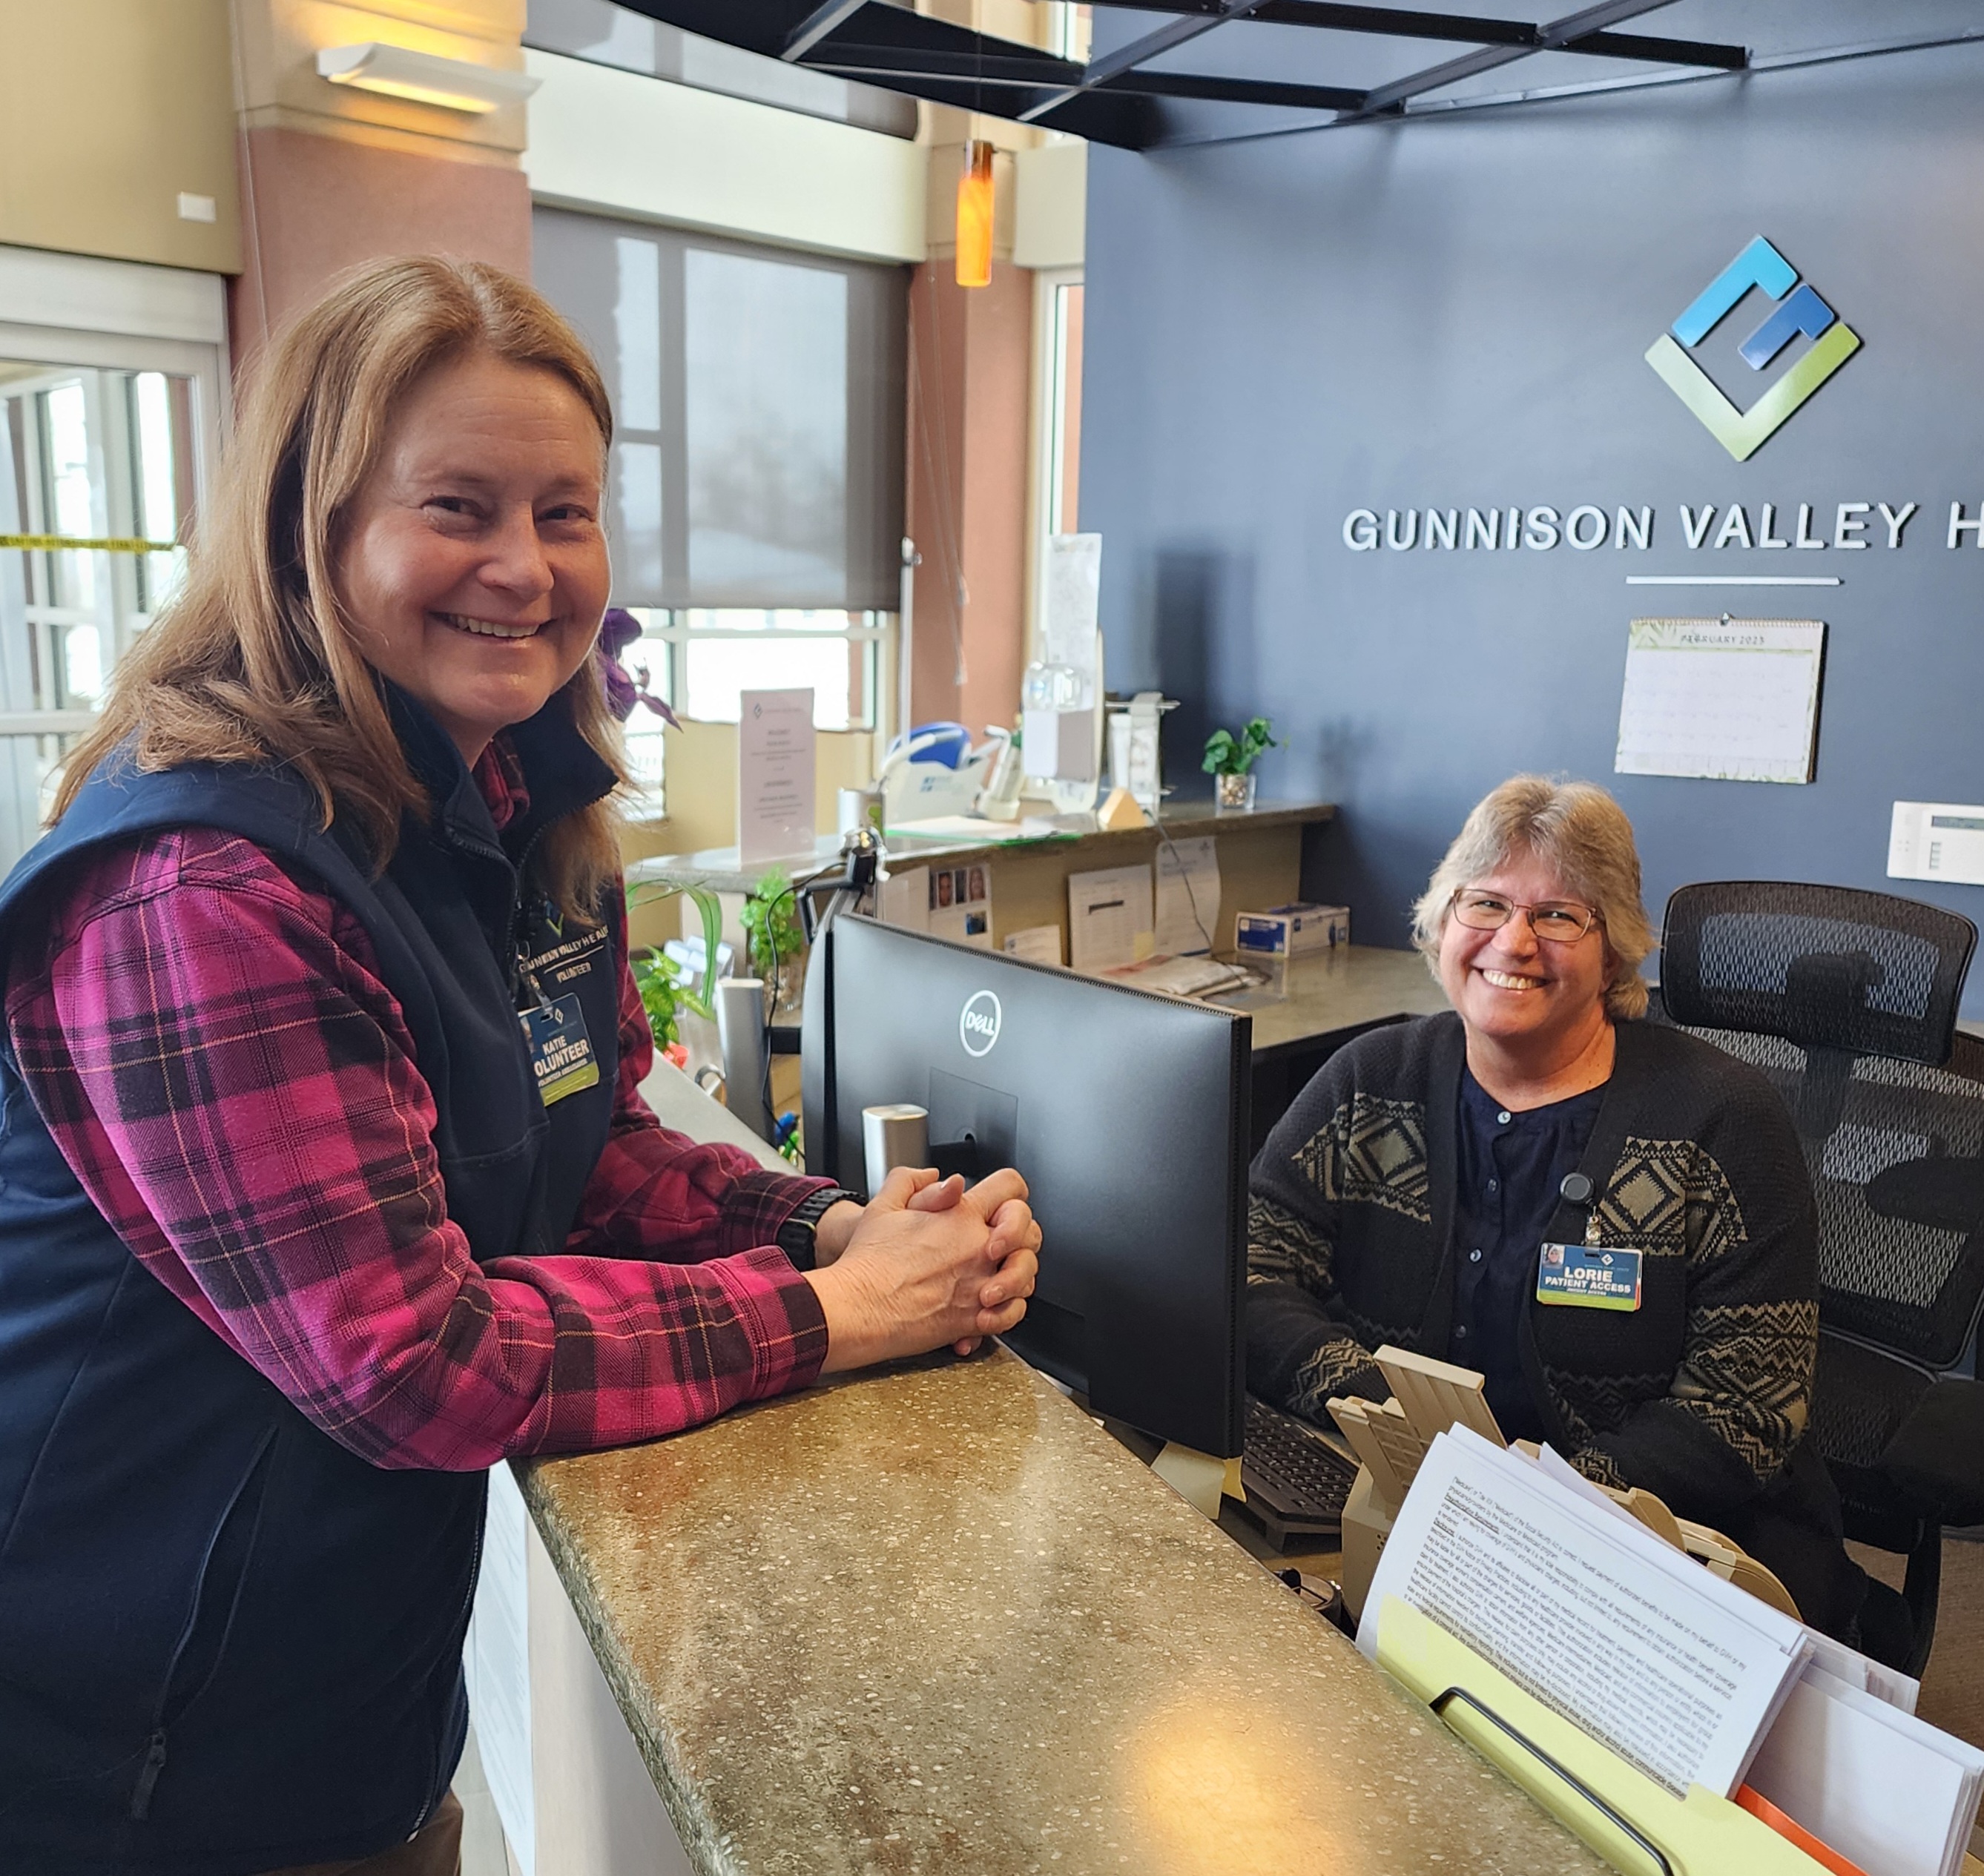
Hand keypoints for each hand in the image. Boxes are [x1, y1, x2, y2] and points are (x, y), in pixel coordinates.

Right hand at [805, 1166, 1040, 1374]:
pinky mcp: (974, 1318)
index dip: (1009, 1190)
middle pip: (1029, 1229)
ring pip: (1027, 1273)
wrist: (858, 1307)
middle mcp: (977, 1246)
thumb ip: (911, 1181)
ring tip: (995, 1276)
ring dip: (1017, 1274)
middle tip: (1001, 1242)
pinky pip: (1013, 1311)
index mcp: (960, 1214)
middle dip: (1019, 1233)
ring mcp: (980, 1282)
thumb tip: (937, 1177)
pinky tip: (989, 1306)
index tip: (1001, 1202)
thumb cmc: (867, 1262)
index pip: (1010, 1186)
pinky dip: (1008, 1310)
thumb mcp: (882, 1205)